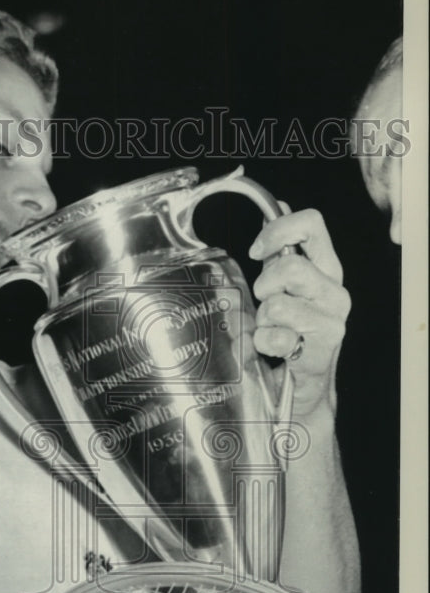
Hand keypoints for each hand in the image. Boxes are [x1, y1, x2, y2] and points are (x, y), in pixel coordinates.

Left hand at [249, 207, 350, 417]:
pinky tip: (275, 349)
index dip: (277, 231)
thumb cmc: (291, 332)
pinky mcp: (321, 350)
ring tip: (273, 329)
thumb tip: (280, 205)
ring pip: (279, 304)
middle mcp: (335, 292)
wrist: (302, 387)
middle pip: (290, 267)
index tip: (257, 252)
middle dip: (265, 286)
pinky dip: (266, 344)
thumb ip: (283, 250)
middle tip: (265, 302)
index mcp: (327, 269)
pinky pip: (276, 338)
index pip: (312, 224)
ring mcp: (332, 321)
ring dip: (265, 319)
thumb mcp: (284, 285)